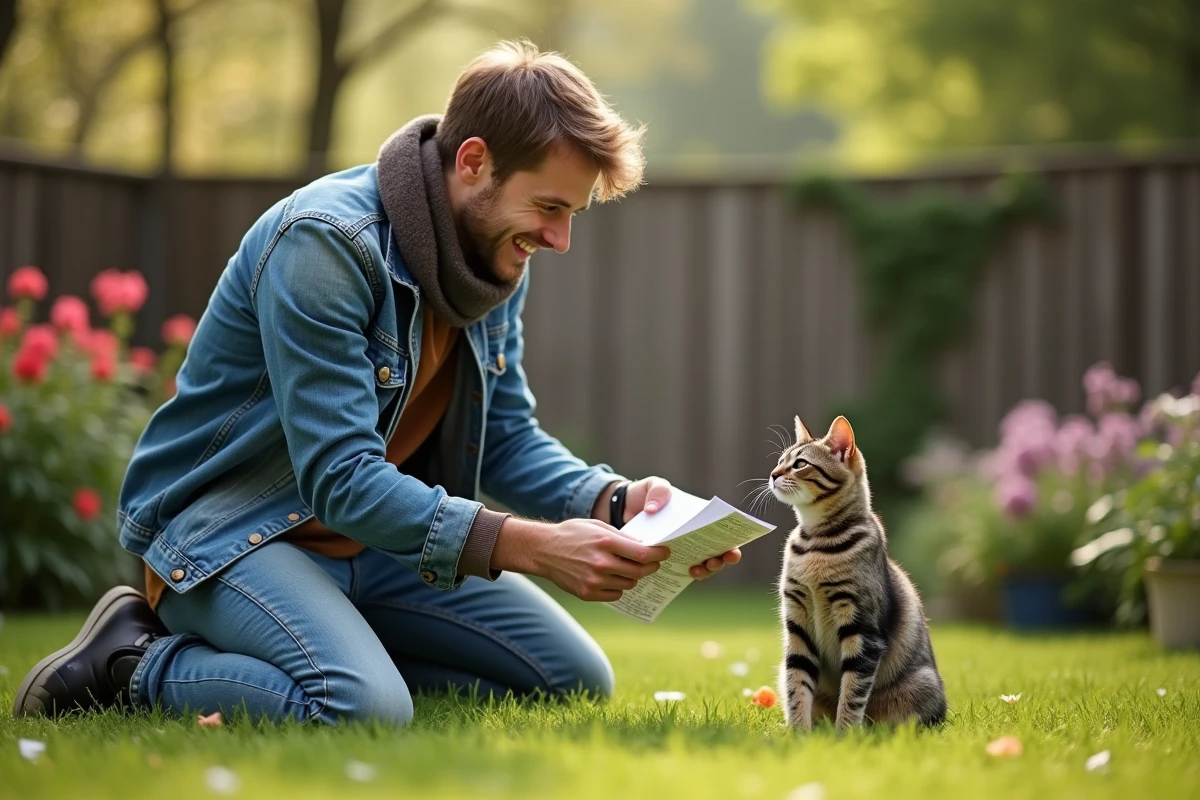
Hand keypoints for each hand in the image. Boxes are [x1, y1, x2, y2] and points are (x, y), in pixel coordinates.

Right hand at [492, 517, 670, 601]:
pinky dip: (618, 586)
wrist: (543, 550)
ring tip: (626, 567)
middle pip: (640, 571)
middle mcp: (602, 563)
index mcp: (606, 542)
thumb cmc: (572, 534)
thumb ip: (622, 537)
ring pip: (629, 583)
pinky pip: (616, 594)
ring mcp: (594, 580)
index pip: (643, 554)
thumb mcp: (598, 526)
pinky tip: (611, 577)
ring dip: (633, 576)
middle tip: (653, 563)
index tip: (665, 552)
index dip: (659, 554)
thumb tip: (645, 546)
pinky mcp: (587, 593)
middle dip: (651, 566)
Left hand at [618, 477, 741, 580]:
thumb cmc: (645, 495)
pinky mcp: (668, 559)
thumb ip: (658, 490)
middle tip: (715, 561)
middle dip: (722, 560)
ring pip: (704, 564)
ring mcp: (683, 548)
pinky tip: (685, 574)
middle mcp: (695, 535)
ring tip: (697, 570)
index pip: (722, 530)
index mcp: (698, 517)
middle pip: (718, 551)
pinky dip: (686, 574)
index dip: (732, 542)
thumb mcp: (653, 485)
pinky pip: (681, 570)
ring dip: (706, 571)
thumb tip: (653, 509)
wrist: (623, 508)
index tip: (732, 550)